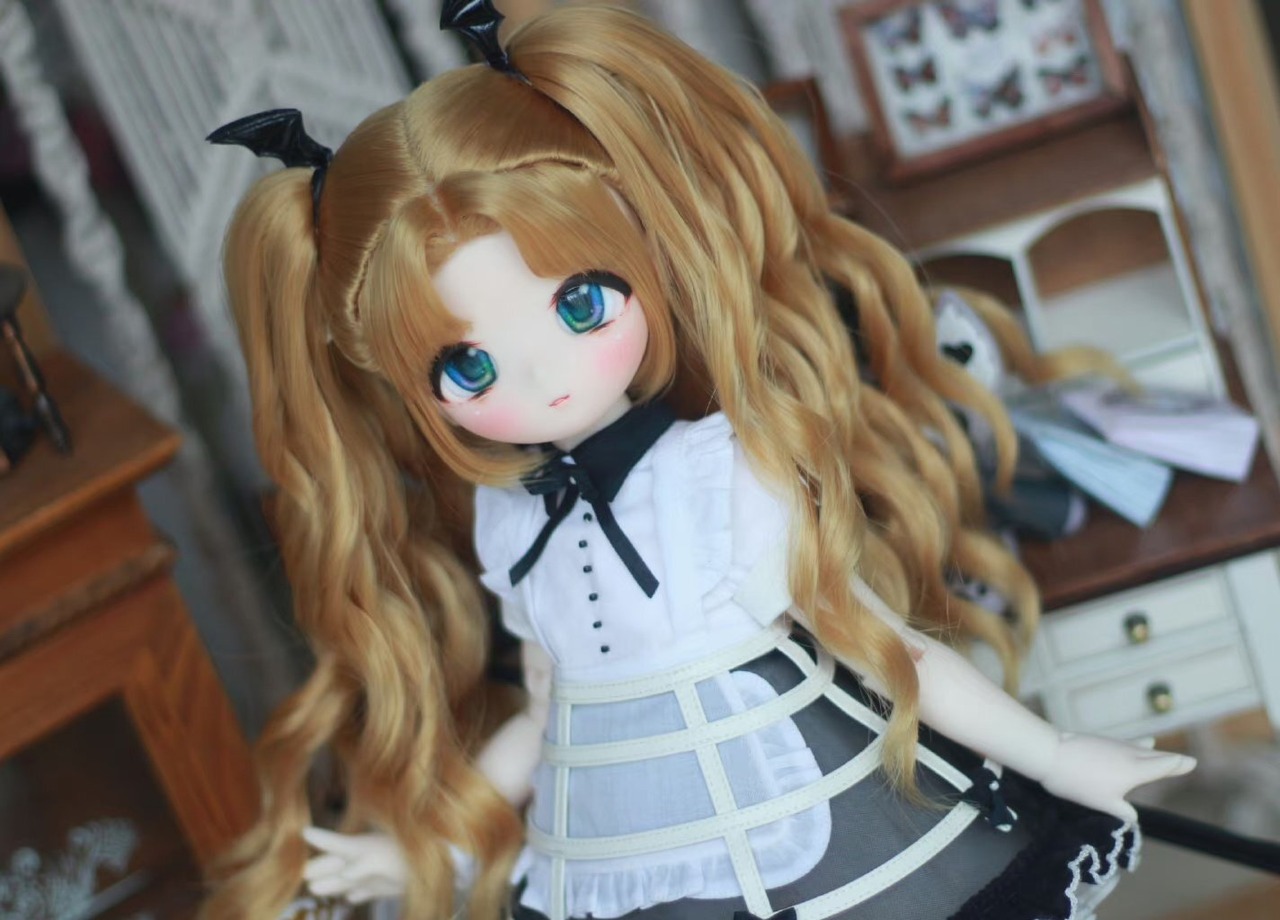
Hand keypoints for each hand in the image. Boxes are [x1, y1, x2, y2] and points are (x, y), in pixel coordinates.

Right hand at [302, 827, 408, 903]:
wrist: (440, 865)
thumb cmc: (410, 856)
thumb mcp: (384, 859)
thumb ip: (363, 866)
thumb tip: (346, 874)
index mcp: (360, 848)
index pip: (333, 843)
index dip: (319, 839)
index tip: (303, 832)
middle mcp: (362, 860)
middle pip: (334, 866)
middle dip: (318, 869)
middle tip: (300, 872)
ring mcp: (373, 874)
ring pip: (345, 881)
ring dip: (331, 884)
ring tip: (316, 888)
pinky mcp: (384, 888)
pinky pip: (365, 892)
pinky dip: (357, 894)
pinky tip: (351, 897)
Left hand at [1039, 733, 1195, 821]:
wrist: (1050, 754)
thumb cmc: (1079, 783)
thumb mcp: (1104, 804)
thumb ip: (1122, 812)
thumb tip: (1133, 819)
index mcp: (1135, 769)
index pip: (1162, 765)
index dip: (1177, 765)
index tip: (1192, 762)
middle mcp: (1128, 753)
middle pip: (1154, 755)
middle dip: (1169, 758)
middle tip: (1184, 760)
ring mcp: (1112, 744)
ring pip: (1136, 747)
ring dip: (1149, 749)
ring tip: (1155, 747)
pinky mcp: (1097, 741)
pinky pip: (1121, 744)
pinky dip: (1130, 745)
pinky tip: (1124, 745)